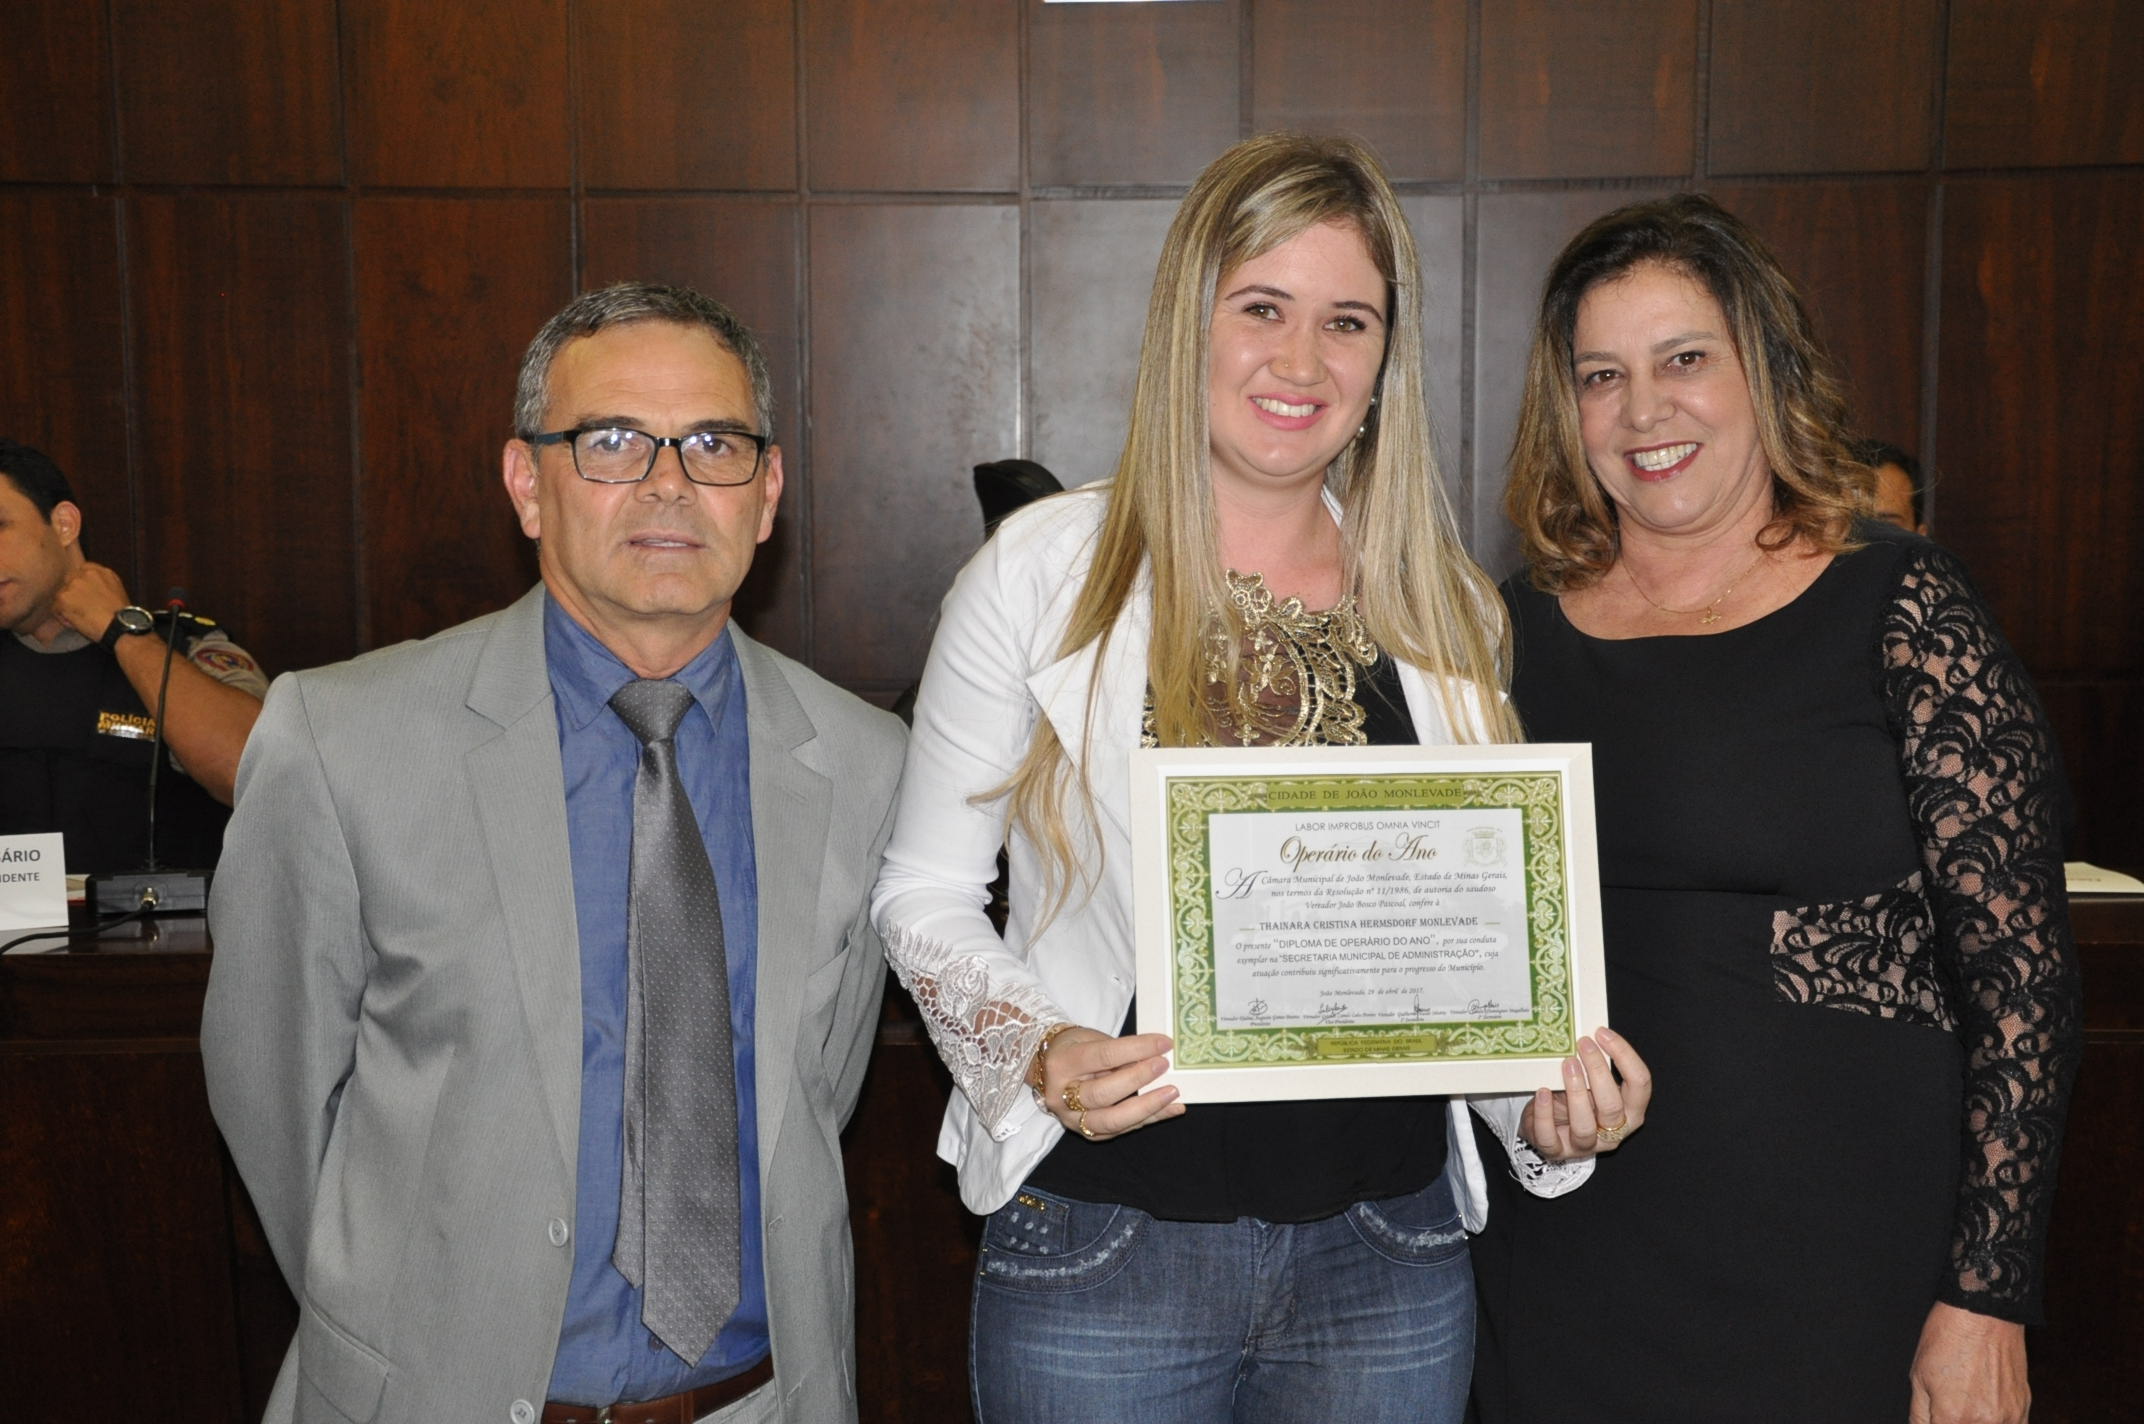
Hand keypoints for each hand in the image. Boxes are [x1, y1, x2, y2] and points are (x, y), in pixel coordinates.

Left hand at [50, 561, 132, 642]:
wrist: (119, 626)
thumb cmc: (121, 614)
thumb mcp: (116, 590)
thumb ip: (101, 583)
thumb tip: (90, 590)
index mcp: (100, 571)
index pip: (82, 570)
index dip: (81, 584)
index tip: (84, 594)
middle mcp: (85, 573)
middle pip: (68, 580)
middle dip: (72, 593)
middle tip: (80, 607)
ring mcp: (73, 584)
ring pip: (61, 594)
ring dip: (67, 606)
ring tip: (80, 617)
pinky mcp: (64, 597)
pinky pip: (56, 608)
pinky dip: (63, 617)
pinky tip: (75, 622)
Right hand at [1035, 1026, 1182, 1140]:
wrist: (1045, 1068)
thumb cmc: (1073, 1048)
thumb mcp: (1090, 1039)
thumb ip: (1118, 1051)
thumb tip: (1154, 1058)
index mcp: (1062, 1064)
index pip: (1103, 1057)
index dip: (1137, 1050)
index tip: (1164, 1044)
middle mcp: (1061, 1096)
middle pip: (1102, 1093)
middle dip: (1138, 1080)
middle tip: (1164, 1066)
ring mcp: (1071, 1119)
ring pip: (1111, 1121)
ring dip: (1147, 1108)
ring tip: (1173, 1094)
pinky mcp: (1085, 1133)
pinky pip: (1120, 1130)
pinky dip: (1149, 1119)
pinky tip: (1171, 1109)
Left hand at [1521, 1025, 1651, 1160]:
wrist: (1547, 1127)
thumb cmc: (1575, 1098)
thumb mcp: (1592, 1083)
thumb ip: (1596, 1066)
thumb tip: (1589, 1030)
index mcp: (1631, 1111)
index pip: (1640, 1084)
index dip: (1625, 1056)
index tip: (1602, 1033)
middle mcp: (1613, 1132)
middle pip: (1612, 1106)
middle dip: (1597, 1072)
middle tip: (1583, 1045)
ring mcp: (1586, 1145)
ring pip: (1584, 1126)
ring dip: (1575, 1093)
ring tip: (1566, 1064)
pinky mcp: (1558, 1151)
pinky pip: (1550, 1137)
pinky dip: (1544, 1113)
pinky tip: (1541, 1091)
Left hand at [1909, 1302, 2027, 1423]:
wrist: (1984, 1314)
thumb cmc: (1948, 1338)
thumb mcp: (1919, 1377)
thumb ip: (1920, 1415)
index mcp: (1954, 1417)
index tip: (1935, 1418)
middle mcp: (1985, 1423)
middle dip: (1952, 1422)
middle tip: (1949, 1407)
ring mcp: (2009, 1418)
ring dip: (1973, 1422)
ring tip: (1966, 1404)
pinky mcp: (2023, 1408)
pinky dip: (1997, 1423)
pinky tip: (1984, 1410)